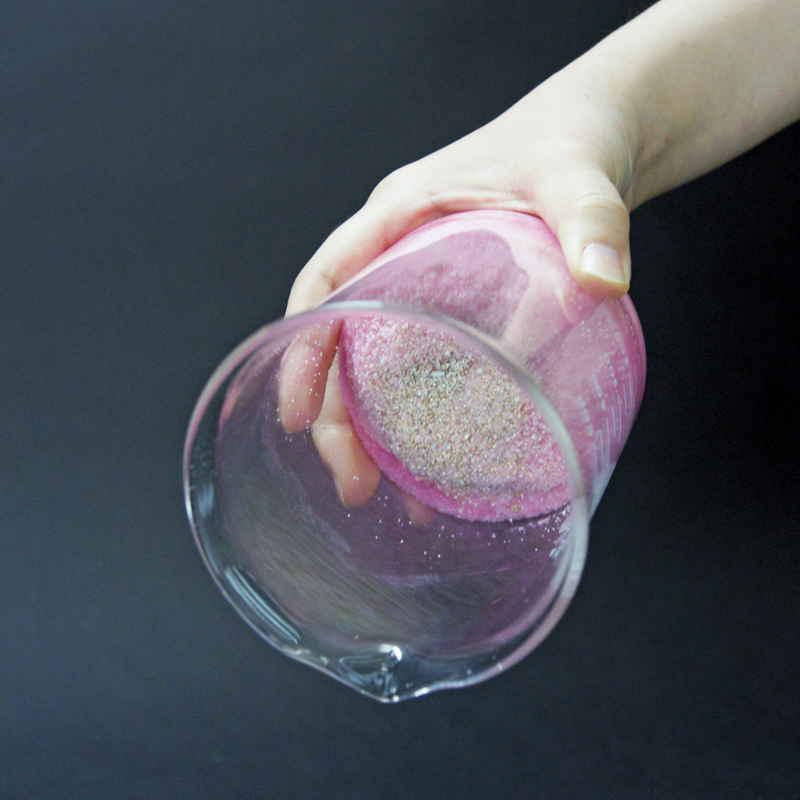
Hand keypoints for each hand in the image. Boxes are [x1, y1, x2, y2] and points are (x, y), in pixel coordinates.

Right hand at [279, 64, 638, 508]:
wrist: (595, 137)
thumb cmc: (570, 142)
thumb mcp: (576, 175)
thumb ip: (593, 220)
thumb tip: (602, 284)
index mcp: (399, 215)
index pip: (328, 282)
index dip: (302, 348)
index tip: (295, 414)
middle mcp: (399, 254)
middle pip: (341, 343)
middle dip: (335, 418)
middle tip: (355, 484)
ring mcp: (425, 284)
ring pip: (374, 365)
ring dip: (371, 433)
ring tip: (385, 496)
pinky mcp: (458, 309)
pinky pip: (420, 368)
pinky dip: (418, 419)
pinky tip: (436, 466)